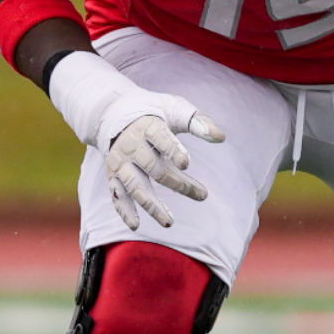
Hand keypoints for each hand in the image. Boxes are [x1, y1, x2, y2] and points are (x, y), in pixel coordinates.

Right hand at [46, 50, 225, 227]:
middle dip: (177, 183)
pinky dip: (124, 210)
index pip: (159, 137)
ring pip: (135, 186)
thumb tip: (221, 138)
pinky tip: (136, 225)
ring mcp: (120, 162)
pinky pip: (116, 195)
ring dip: (151, 205)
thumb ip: (198, 122)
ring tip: (169, 223)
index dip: (172, 149)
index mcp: (147, 126)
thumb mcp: (175, 109)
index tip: (187, 162)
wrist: (113, 112)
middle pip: (153, 167)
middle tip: (203, 195)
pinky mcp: (113, 175)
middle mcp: (131, 145)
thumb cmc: (153, 112)